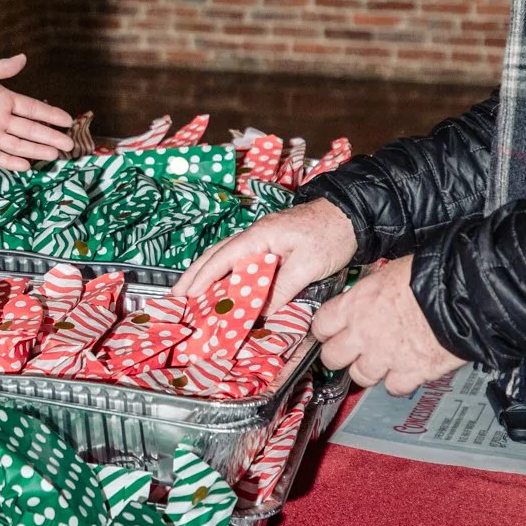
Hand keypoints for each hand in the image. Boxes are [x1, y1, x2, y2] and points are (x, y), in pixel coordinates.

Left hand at [0, 54, 73, 170]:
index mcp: (3, 99)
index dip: (50, 115)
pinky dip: (10, 161)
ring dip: (35, 150)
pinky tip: (25, 166)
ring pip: (17, 144)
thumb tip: (23, 58)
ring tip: (54, 156)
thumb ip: (0, 68)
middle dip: (50, 137)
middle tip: (69, 145)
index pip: (32, 108)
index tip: (68, 120)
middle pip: (30, 129)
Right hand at [179, 199, 357, 307]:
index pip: (223, 258)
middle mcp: (254, 234)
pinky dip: (223, 271)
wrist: (351, 214)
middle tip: (175, 297)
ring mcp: (260, 237)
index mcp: (259, 236)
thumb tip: (261, 312)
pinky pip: (238, 258)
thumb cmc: (331, 235)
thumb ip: (282, 288)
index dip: (203, 278)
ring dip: (204, 273)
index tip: (187, 296)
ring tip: (188, 292)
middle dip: (194, 276)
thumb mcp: (308, 265)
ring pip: (223, 255)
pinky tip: (219, 284)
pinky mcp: (269, 243)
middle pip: (215, 255)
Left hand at [312, 256, 465, 394]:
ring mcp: (385, 357)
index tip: (329, 333)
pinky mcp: (410, 373)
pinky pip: (393, 388)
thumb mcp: (388, 273)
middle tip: (350, 352)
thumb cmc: (429, 276)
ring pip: (360, 377)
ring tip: (379, 362)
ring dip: (368, 371)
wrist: (461, 294)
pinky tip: (404, 372)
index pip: (321, 325)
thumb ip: (371, 292)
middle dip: (339, 356)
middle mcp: (363, 334)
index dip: (324, 331)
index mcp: (354, 305)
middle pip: (332, 357)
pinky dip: (398, 383)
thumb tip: (372, 294)